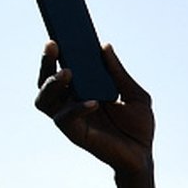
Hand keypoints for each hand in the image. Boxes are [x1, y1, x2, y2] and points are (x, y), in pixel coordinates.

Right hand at [35, 41, 153, 173]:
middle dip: (46, 62)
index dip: (57, 52)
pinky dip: (77, 108)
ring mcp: (71, 118)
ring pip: (44, 99)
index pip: (62, 67)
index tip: (58, 32)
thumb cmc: (138, 126)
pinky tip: (94, 102)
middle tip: (54, 45)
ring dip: (52, 84)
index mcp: (83, 90)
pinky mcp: (75, 133)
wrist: (143, 155)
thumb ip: (119, 73)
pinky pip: (65, 119)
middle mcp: (71, 102)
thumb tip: (104, 46)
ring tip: (68, 73)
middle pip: (45, 80)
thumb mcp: (135, 95)